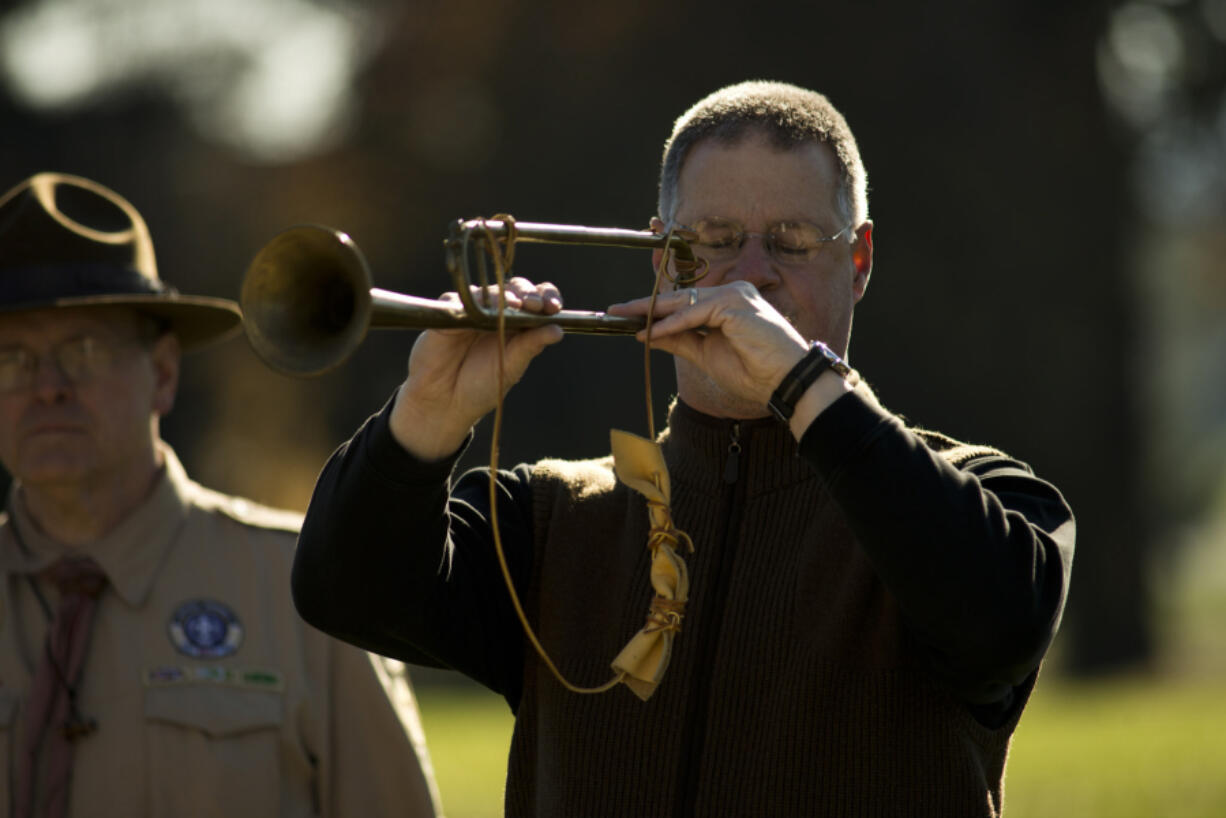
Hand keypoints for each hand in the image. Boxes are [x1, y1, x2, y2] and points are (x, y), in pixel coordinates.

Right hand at [390, 278, 563, 459]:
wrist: (445, 403)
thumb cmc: (480, 387)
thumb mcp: (510, 368)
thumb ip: (530, 347)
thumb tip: (557, 331)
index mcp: (519, 325)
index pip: (537, 301)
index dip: (547, 298)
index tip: (553, 308)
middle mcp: (498, 313)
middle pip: (516, 289)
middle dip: (527, 293)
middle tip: (534, 305)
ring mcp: (474, 310)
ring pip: (489, 290)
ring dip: (502, 296)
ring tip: (511, 306)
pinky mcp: (448, 312)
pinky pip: (458, 298)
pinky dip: (471, 301)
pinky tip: (479, 310)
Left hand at [607, 281, 808, 409]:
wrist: (784, 382)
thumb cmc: (753, 371)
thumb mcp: (706, 355)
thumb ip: (679, 341)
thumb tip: (648, 334)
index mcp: (726, 304)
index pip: (683, 303)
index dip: (654, 310)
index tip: (626, 317)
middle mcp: (731, 293)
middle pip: (680, 298)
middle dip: (645, 306)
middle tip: (615, 310)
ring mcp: (734, 294)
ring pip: (685, 302)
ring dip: (653, 313)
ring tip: (626, 318)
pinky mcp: (735, 303)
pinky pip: (695, 313)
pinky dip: (672, 323)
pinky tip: (651, 331)